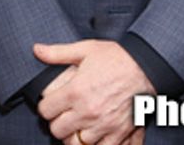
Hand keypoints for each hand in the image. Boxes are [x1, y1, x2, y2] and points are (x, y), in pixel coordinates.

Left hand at [35, 40, 153, 144]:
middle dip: (57, 122)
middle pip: (57, 130)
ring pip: (75, 143)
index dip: (46, 106)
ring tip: (77, 126)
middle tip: (64, 114)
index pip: (45, 110)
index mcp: (75, 90)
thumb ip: (58, 53)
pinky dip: (94, 144)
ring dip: (73, 135)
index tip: (52, 103)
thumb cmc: (116, 57)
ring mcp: (102, 124)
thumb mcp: (86, 49)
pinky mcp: (117, 133)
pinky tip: (93, 134)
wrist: (146, 66)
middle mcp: (86, 111)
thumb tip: (36, 50)